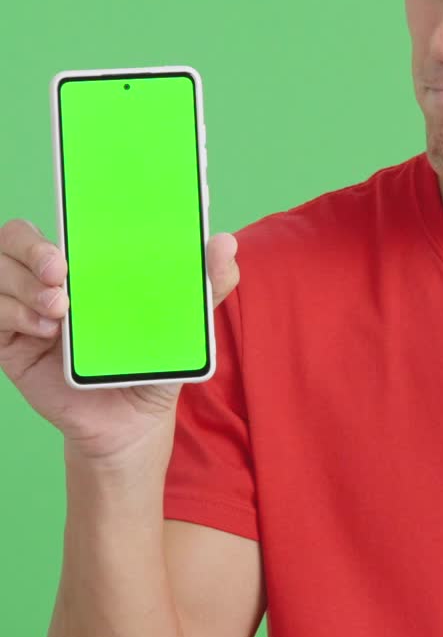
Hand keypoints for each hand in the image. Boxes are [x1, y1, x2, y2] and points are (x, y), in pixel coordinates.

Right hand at [0, 218, 239, 459]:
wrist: (133, 423)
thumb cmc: (153, 364)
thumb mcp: (184, 326)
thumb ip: (205, 287)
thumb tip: (227, 245)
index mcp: (87, 263)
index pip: (59, 221)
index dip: (59, 213)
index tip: (77, 228)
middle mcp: (49, 280)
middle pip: (14, 238)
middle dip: (30, 248)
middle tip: (59, 272)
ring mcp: (25, 309)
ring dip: (23, 286)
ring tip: (60, 312)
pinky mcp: (11, 342)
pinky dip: (14, 316)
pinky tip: (47, 333)